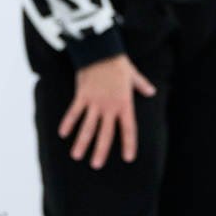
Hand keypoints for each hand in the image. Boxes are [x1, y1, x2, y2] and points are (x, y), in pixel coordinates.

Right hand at [59, 53, 157, 168]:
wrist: (102, 49)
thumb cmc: (118, 62)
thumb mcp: (134, 75)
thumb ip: (142, 86)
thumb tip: (152, 91)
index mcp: (125, 104)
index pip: (128, 129)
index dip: (129, 144)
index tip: (128, 158)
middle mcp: (110, 106)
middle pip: (106, 133)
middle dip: (100, 150)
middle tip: (96, 166)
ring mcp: (95, 102)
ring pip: (88, 127)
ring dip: (82, 142)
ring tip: (76, 156)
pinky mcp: (82, 95)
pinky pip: (74, 112)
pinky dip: (68, 123)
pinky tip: (63, 134)